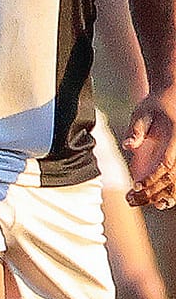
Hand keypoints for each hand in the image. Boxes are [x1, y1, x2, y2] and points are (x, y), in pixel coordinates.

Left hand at [125, 90, 175, 209]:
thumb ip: (136, 129)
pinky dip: (171, 193)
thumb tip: (128, 145)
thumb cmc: (156, 105)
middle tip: (131, 199)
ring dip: (162, 196)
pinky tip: (158, 202)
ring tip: (142, 202)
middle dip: (152, 192)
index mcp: (175, 138)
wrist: (174, 96)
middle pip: (172, 179)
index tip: (135, 185)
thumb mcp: (143, 112)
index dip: (152, 178)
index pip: (166, 164)